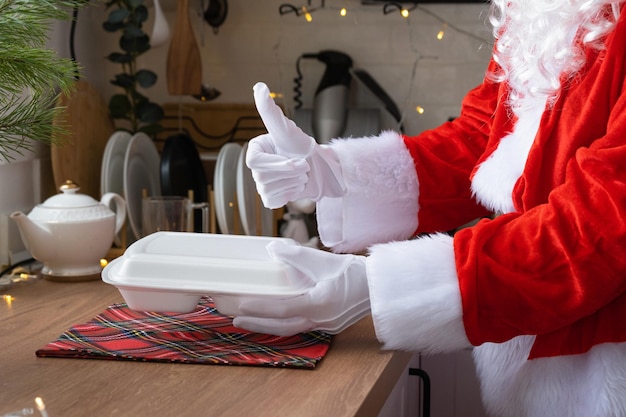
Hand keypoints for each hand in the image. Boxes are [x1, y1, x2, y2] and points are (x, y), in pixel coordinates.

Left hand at [232, 241, 369, 335]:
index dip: (261, 308)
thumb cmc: (356, 273)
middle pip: (283, 327)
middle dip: (258, 325)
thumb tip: (272, 249)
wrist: (380, 287)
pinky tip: (276, 317)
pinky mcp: (329, 325)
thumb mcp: (324, 260)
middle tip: (237, 320)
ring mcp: (326, 325)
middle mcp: (321, 320)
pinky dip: (285, 323)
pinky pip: (302, 326)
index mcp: (320, 304)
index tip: (242, 305)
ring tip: (250, 320)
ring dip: (270, 326)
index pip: (283, 309)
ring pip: (292, 329)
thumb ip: (296, 255)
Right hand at [246, 82, 345, 208]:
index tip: (297, 162)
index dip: (278, 165)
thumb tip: (259, 86)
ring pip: (271, 190)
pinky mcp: (270, 199)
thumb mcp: (287, 129)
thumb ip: (270, 110)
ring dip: (294, 184)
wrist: (320, 167)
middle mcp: (255, 168)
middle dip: (291, 174)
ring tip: (301, 175)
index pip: (254, 163)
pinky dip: (289, 195)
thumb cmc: (303, 146)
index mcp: (254, 150)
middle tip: (304, 166)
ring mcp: (261, 185)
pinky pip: (274, 202)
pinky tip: (295, 187)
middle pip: (264, 178)